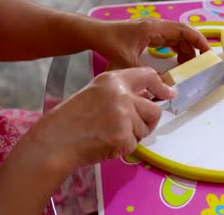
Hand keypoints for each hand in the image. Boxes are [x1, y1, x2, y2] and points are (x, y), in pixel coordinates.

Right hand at [26, 67, 175, 171]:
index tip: (169, 93)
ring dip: (133, 135)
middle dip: (148, 121)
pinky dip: (123, 148)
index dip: (161, 86)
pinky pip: (135, 144)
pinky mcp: (124, 136)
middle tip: (132, 128)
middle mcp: (122, 94)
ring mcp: (124, 116)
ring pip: (145, 129)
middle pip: (154, 109)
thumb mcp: (95, 93)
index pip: (147, 76)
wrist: (54, 141)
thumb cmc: (70, 118)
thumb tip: (145, 97)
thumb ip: (120, 92)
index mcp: (112, 80)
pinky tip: (105, 143)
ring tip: (109, 134)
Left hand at [95, 18, 210, 67]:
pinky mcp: (151, 36)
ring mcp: (155, 30)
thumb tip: (166, 87)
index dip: (199, 41)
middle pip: (184, 35)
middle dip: (195, 49)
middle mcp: (157, 27)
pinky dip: (177, 52)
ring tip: (188, 69)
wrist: (96, 34)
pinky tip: (177, 65)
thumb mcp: (129, 62)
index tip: (209, 54)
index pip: (184, 31)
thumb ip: (148, 74)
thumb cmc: (110, 43)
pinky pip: (171, 42)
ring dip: (186, 52)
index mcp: (154, 28)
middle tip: (202, 65)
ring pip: (178, 39)